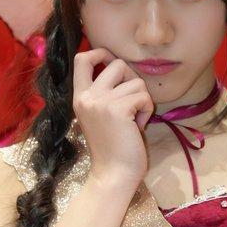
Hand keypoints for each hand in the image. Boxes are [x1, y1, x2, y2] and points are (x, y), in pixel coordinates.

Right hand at [72, 48, 154, 188]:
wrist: (113, 174)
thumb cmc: (113, 149)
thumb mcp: (100, 116)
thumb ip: (105, 94)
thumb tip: (124, 69)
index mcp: (80, 97)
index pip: (82, 59)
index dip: (100, 52)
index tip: (111, 61)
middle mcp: (87, 96)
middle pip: (116, 63)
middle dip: (132, 78)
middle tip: (132, 102)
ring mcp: (101, 102)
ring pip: (135, 81)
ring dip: (142, 100)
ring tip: (133, 121)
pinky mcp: (117, 109)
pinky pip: (143, 96)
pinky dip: (146, 111)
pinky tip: (137, 127)